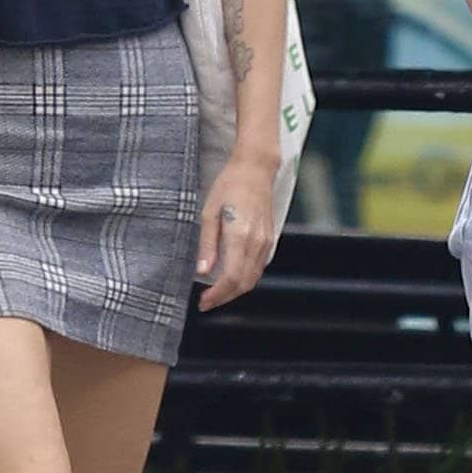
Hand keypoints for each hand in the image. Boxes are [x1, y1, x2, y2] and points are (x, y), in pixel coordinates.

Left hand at [196, 152, 276, 310]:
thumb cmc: (229, 185)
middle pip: (243, 283)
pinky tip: (231, 278)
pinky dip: (245, 279)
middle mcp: (257, 242)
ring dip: (235, 291)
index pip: (230, 278)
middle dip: (225, 298)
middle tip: (206, 302)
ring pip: (253, 278)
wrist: (256, 170)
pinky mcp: (269, 240)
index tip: (203, 301)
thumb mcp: (209, 212)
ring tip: (216, 294)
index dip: (217, 295)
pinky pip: (259, 268)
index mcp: (240, 235)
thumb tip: (202, 271)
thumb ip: (207, 244)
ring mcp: (266, 242)